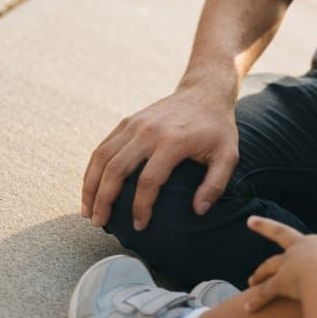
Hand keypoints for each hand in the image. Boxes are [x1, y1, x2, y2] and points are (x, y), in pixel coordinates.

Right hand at [81, 82, 237, 230]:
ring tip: (88, 211)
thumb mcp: (228, 155)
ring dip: (91, 186)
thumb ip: (216, 184)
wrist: (205, 92)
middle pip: (116, 169)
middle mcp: (149, 132)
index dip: (141, 206)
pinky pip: (102, 147)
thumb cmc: (218, 128)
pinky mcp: (127, 121)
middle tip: (100, 223)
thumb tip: (198, 211)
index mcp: (173, 142)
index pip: (149, 181)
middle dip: (104, 200)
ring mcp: (134, 124)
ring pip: (102, 158)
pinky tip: (91, 188)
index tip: (140, 225)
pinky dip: (92, 169)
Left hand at [244, 216, 316, 310]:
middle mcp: (290, 256)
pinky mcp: (282, 288)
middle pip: (272, 256)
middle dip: (257, 254)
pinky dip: (257, 302)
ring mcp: (284, 272)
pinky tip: (248, 309)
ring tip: (251, 282)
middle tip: (247, 242)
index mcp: (303, 244)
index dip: (265, 226)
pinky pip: (266, 296)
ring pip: (267, 274)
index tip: (249, 221)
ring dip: (258, 276)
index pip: (282, 232)